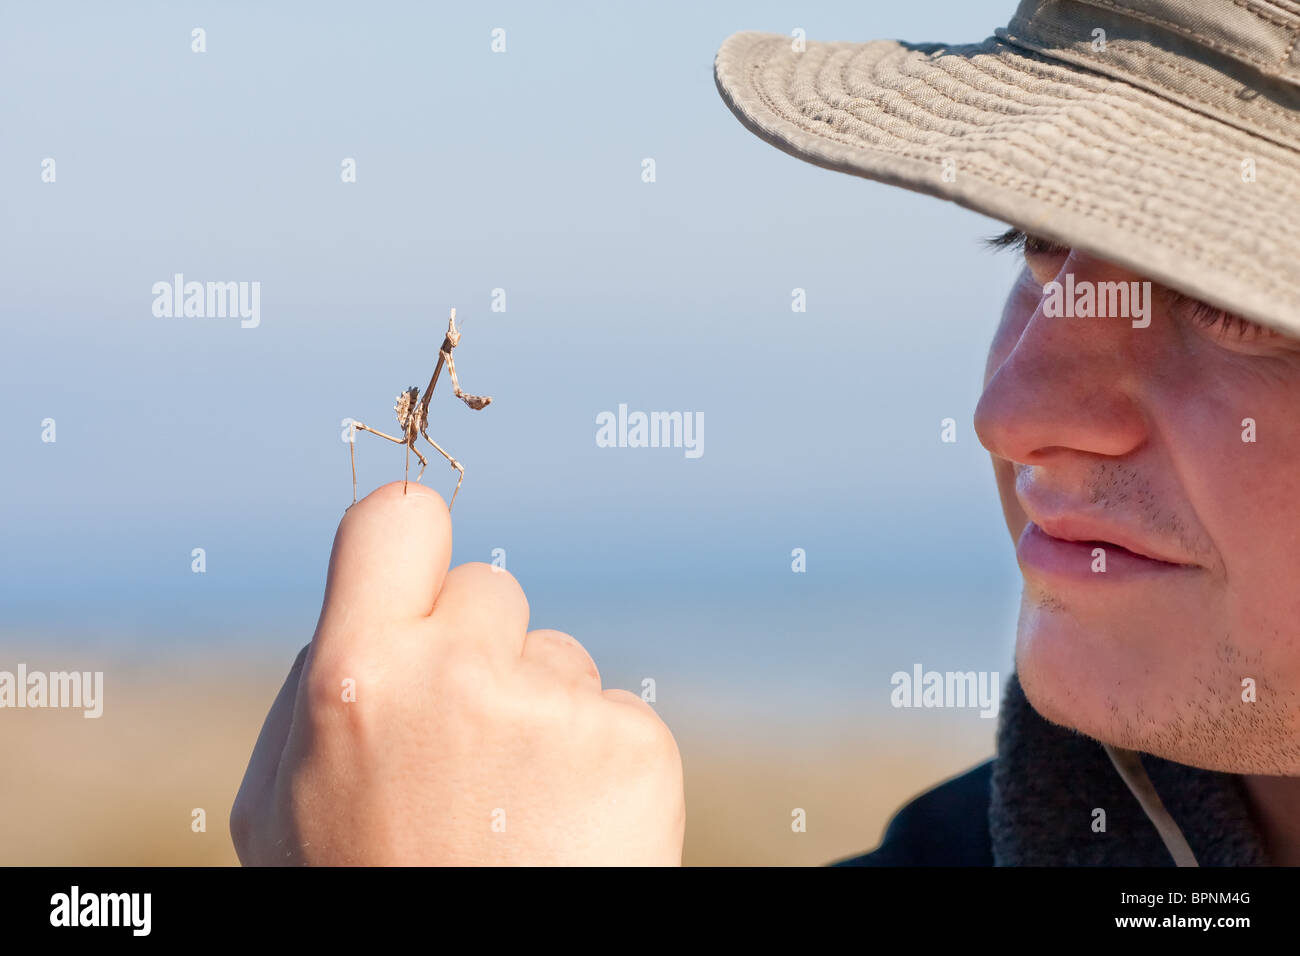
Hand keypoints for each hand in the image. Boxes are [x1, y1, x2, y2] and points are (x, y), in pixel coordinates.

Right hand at [230, 482, 684, 864]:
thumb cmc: (367, 896)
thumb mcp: (285, 808)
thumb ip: (312, 693)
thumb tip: (353, 618)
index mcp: (355, 680)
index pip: (399, 520)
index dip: (413, 543)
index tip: (424, 576)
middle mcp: (457, 678)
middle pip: (491, 592)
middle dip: (481, 652)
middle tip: (466, 755)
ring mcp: (555, 710)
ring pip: (558, 657)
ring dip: (541, 713)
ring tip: (515, 813)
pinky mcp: (634, 747)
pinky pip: (613, 713)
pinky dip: (598, 763)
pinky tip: (571, 832)